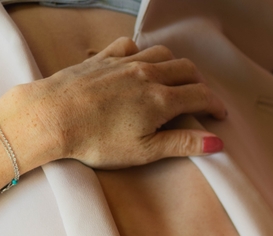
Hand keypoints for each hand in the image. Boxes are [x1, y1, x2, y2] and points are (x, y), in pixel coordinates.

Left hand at [30, 36, 227, 167]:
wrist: (53, 116)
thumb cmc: (96, 141)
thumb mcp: (145, 152)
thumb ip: (182, 143)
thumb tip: (216, 143)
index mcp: (161, 100)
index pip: (200, 96)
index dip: (214, 106)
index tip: (219, 115)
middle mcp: (147, 75)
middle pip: (185, 69)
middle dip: (199, 84)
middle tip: (201, 99)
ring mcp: (125, 62)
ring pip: (162, 54)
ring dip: (175, 66)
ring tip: (175, 80)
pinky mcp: (104, 58)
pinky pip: (131, 46)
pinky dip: (143, 54)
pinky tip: (140, 64)